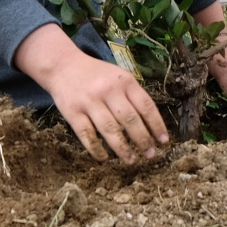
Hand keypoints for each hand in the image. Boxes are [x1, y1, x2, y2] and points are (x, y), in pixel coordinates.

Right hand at [14, 24, 167, 163]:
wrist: (63, 66)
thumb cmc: (96, 74)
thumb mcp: (118, 76)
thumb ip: (133, 95)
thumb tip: (151, 123)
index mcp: (124, 81)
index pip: (146, 106)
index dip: (157, 125)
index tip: (164, 140)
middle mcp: (108, 91)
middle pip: (130, 120)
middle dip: (143, 140)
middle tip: (151, 155)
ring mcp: (90, 102)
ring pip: (110, 130)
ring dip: (123, 148)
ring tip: (132, 160)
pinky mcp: (73, 113)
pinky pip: (87, 135)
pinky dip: (96, 149)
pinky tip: (104, 158)